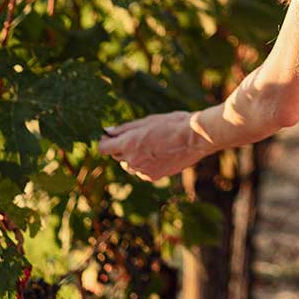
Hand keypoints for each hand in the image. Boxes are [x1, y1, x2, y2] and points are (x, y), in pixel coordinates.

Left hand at [96, 110, 211, 181]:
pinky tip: (159, 153)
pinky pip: (142, 171)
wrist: (195, 138)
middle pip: (117, 156)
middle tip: (136, 137)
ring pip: (130, 165)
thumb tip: (108, 132)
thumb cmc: (172, 124)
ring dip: (133, 157)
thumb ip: (125, 128)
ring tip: (150, 145)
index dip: (105, 141)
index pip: (103, 148)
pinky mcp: (154, 177)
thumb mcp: (147, 121)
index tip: (110, 136)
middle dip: (121, 147)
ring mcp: (143, 171)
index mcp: (128, 144)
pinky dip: (146, 164)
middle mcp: (132, 161)